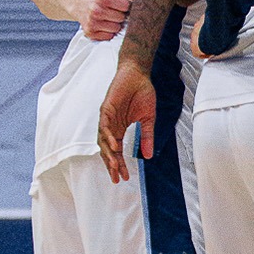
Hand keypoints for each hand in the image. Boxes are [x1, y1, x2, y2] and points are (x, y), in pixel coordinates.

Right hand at [81, 0, 133, 40]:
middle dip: (121, 15)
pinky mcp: (90, 33)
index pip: (126, 6)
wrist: (79, 2)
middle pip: (121, 18)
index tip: (122, 4)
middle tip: (113, 11)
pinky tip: (103, 24)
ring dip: (115, 24)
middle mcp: (96, 11)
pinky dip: (108, 32)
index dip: (127, 5)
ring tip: (108, 17)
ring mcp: (92, 23)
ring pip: (116, 28)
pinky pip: (109, 36)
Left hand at [97, 59, 156, 182]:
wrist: (138, 75)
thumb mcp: (148, 119)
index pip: (117, 151)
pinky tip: (114, 146)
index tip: (125, 177)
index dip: (121, 164)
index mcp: (119, 129)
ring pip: (103, 141)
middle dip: (112, 165)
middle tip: (117, 178)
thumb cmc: (142, 94)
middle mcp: (111, 126)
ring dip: (109, 154)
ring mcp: (107, 118)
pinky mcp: (106, 109)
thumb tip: (149, 156)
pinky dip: (108, 137)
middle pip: (107, 150)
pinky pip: (104, 126)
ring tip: (115, 166)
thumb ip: (147, 137)